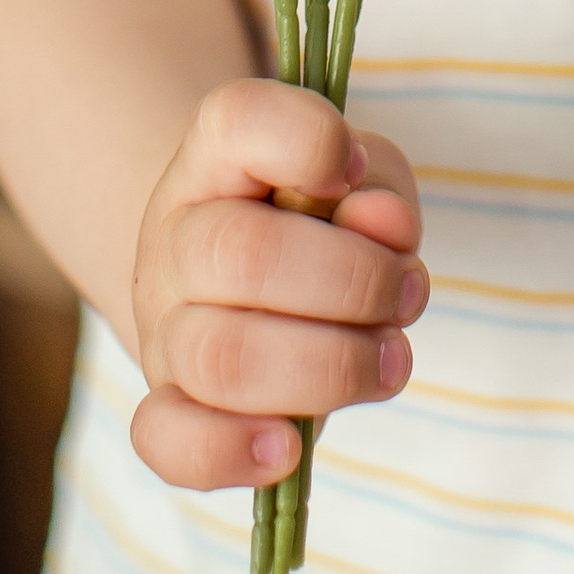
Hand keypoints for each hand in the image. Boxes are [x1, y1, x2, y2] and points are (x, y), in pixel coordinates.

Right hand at [129, 77, 429, 493]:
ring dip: (331, 367)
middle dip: (354, 283)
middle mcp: (177, 235)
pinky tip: (288, 449)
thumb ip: (380, 190)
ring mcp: (166, 326)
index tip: (353, 169)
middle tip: (407, 292)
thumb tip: (382, 224)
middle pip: (241, 256)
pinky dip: (230, 451)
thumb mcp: (363, 179)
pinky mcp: (169, 406)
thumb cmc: (319, 220)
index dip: (309, 142)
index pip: (239, 121)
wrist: (246, 284)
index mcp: (217, 154)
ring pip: (221, 357)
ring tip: (389, 360)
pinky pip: (166, 441)